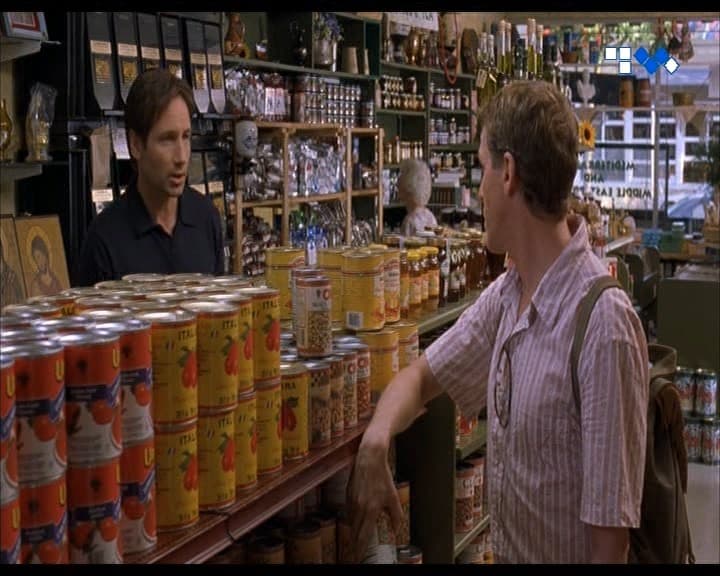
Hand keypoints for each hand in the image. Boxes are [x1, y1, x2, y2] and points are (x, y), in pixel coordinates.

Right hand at [347, 436, 402, 562]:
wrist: (369, 457)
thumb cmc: (382, 476)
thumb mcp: (393, 496)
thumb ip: (395, 514)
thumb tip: (396, 527)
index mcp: (370, 509)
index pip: (363, 534)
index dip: (361, 547)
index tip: (360, 555)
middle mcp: (358, 507)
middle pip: (354, 531)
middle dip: (355, 543)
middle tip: (356, 552)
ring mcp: (351, 500)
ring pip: (351, 521)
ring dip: (353, 532)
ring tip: (356, 540)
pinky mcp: (347, 494)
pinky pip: (348, 511)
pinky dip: (351, 519)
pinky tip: (355, 522)